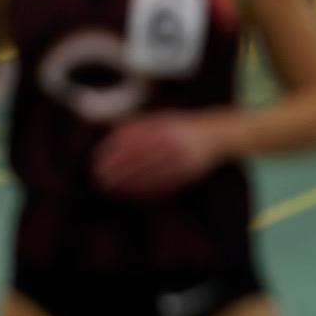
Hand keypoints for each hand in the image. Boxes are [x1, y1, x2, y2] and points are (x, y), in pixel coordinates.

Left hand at [94, 113, 222, 200]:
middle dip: (117, 170)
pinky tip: (134, 196)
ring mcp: (184, 158)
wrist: (219, 134)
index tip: (96, 159)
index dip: (111, 150)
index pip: (131, 139)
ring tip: (111, 190)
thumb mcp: (162, 118)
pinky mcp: (192, 173)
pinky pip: (167, 185)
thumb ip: (140, 125)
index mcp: (164, 126)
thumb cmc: (183, 127)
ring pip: (152, 174)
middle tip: (98, 178)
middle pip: (139, 158)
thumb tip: (109, 135)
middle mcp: (174, 141)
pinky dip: (148, 192)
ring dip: (128, 184)